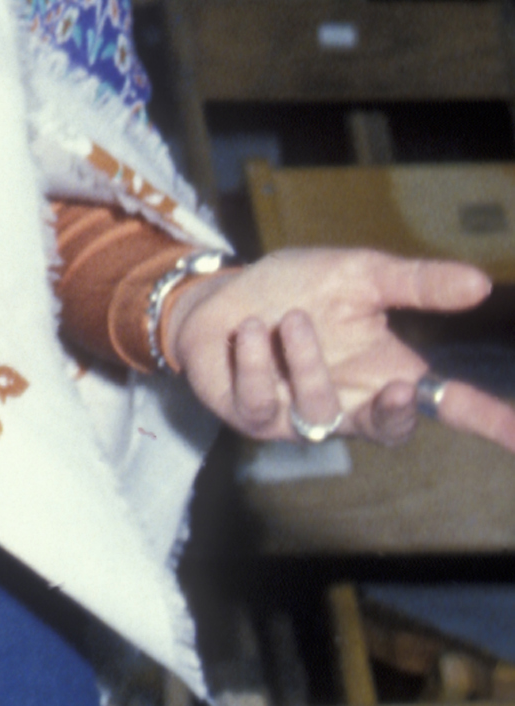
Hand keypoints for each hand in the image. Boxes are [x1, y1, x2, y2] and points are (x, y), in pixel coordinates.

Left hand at [167, 248, 514, 451]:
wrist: (219, 294)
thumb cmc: (295, 289)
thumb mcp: (359, 275)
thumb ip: (415, 284)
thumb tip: (481, 284)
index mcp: (386, 374)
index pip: (448, 405)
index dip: (489, 423)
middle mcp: (350, 404)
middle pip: (389, 430)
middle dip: (395, 414)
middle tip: (401, 385)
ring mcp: (300, 418)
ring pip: (318, 410)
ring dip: (304, 361)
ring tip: (289, 318)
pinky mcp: (252, 417)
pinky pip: (260, 404)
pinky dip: (254, 363)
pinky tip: (248, 331)